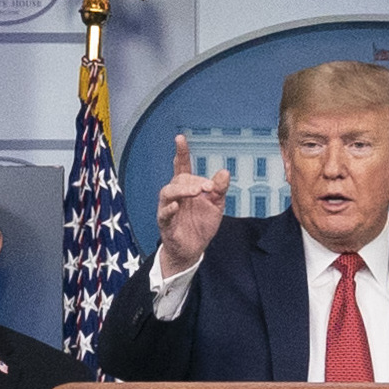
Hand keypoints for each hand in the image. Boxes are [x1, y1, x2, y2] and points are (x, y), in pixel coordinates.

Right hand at [153, 132, 231, 278]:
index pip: (182, 166)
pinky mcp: (166, 224)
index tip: (180, 138)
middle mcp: (175, 195)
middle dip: (194, 181)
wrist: (194, 250)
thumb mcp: (216, 206)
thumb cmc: (201, 225)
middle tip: (209, 188)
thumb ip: (219, 189)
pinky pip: (164, 214)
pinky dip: (169, 209)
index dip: (181, 153)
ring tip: (195, 192)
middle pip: (179, 179)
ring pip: (168, 192)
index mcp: (187, 188)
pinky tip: (176, 206)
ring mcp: (168, 208)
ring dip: (182, 189)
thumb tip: (224, 172)